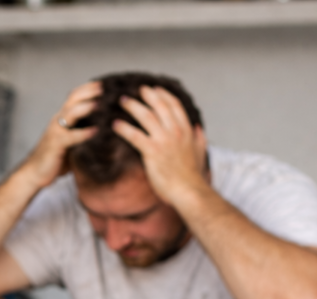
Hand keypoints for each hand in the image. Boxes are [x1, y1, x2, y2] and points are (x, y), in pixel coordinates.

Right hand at [22, 82, 98, 189]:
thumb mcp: (70, 143)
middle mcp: (58, 121)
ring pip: (70, 113)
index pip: (74, 97)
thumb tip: (104, 134)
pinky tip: (95, 131)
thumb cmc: (54, 159)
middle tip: (103, 88)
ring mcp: (56, 131)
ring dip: (86, 107)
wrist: (34, 173)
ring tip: (99, 104)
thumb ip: (82, 135)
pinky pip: (71, 136)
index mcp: (62, 118)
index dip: (86, 88)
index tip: (102, 84)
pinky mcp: (56, 144)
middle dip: (88, 91)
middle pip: (73, 99)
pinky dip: (84, 133)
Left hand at [113, 86, 208, 207]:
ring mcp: (164, 140)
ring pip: (146, 116)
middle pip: (159, 106)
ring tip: (123, 101)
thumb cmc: (193, 177)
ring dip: (133, 106)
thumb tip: (198, 127)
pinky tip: (115, 125)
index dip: (163, 95)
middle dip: (147, 95)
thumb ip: (199, 138)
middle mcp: (175, 131)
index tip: (155, 89)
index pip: (174, 106)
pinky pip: (134, 136)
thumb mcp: (201, 153)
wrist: (189, 191)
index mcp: (187, 130)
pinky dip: (124, 128)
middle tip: (137, 90)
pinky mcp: (152, 152)